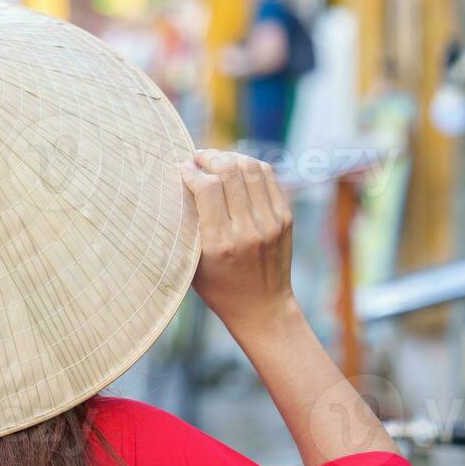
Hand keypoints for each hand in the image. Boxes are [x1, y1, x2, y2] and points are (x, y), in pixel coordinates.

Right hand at [183, 149, 297, 333]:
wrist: (262, 308)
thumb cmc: (219, 288)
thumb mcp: (192, 264)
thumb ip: (186, 227)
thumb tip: (179, 182)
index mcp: (220, 243)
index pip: (206, 188)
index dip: (191, 170)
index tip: (180, 168)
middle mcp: (248, 230)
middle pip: (229, 171)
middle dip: (209, 157)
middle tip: (197, 158)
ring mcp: (270, 222)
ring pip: (251, 168)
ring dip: (230, 157)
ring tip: (216, 160)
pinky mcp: (284, 218)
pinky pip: (268, 177)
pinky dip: (250, 166)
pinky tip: (237, 168)